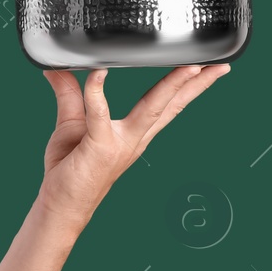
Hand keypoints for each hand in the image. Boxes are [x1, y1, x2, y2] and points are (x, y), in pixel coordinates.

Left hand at [37, 64, 230, 224]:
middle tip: (216, 64)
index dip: (189, 86)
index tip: (206, 66)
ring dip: (171, 86)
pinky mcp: (100, 148)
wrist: (60, 206)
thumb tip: (55, 68)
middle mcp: (135, 138)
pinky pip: (98, 115)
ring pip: (152, 109)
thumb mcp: (71, 124)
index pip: (168, 104)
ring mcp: (120, 144)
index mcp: (135, 133)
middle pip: (172, 106)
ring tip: (190, 67)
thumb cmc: (69, 170)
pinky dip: (97, 92)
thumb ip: (69, 94)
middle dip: (196, 84)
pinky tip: (99, 74)